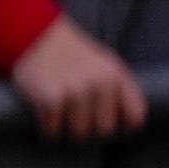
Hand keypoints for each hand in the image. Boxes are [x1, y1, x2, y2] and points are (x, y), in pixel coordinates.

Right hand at [11, 16, 147, 139]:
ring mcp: (75, 91)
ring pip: (79, 133)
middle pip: (105, 129)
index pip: (135, 116)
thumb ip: (117, 88)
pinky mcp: (51, 98)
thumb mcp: (103, 63)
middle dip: (92, 130)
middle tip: (80, 125)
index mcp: (116, 75)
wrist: (34, 34)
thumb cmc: (69, 52)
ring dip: (68, 131)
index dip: (126, 128)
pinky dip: (49, 129)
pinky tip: (46, 121)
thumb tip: (127, 122)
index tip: (115, 130)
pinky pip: (53, 129)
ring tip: (61, 122)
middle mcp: (100, 84)